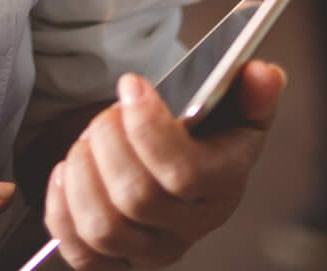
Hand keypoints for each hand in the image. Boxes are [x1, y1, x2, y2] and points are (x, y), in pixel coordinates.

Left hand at [42, 61, 284, 268]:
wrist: (179, 168)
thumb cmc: (202, 136)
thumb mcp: (234, 108)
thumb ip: (250, 91)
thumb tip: (265, 74)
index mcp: (223, 186)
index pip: (185, 172)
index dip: (148, 128)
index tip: (131, 85)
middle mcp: (189, 228)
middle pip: (136, 198)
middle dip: (108, 142)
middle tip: (106, 114)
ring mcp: (151, 252)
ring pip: (104, 228)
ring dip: (82, 173)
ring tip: (86, 141)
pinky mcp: (116, 263)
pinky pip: (80, 254)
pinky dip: (61, 211)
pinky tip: (67, 173)